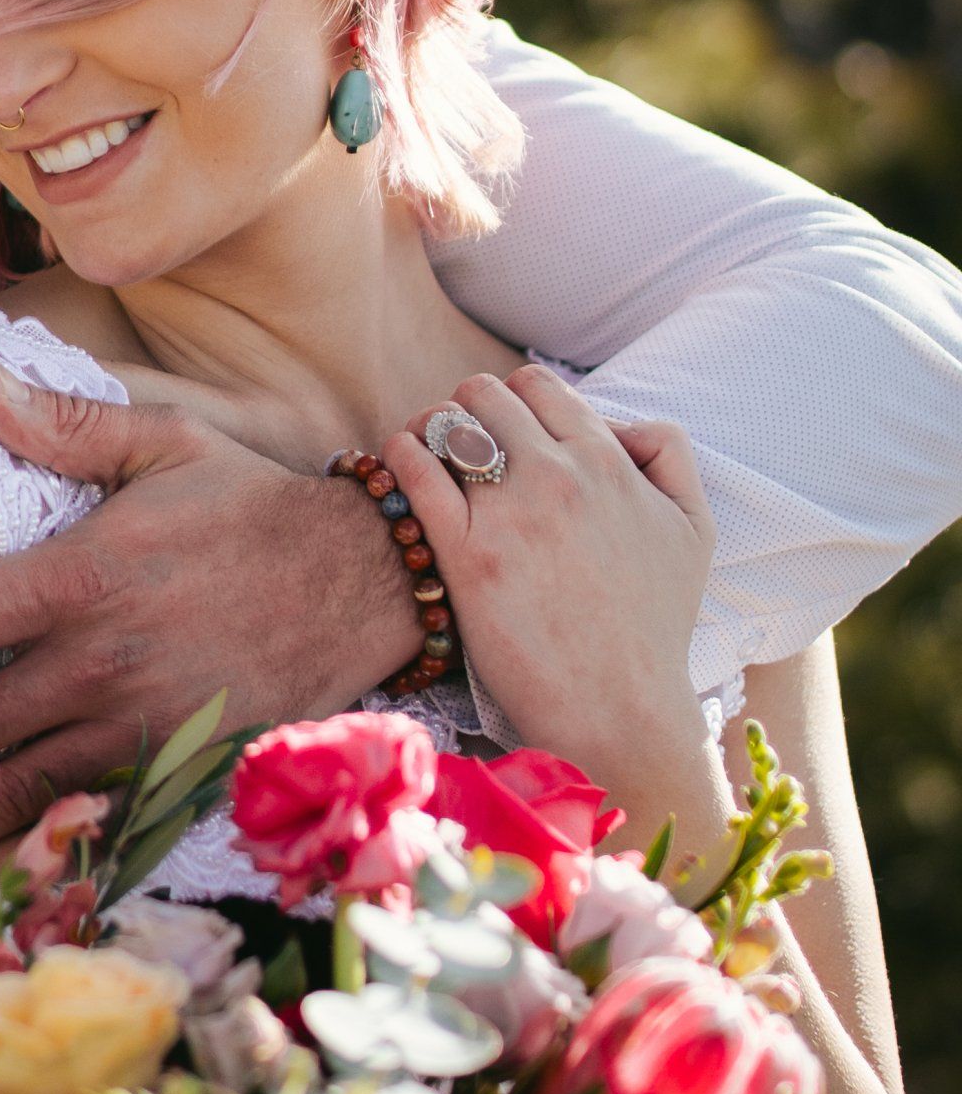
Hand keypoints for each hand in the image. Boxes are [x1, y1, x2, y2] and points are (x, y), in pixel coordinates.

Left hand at [0, 367, 418, 837]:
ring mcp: (136, 720)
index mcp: (84, 575)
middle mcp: (100, 658)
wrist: (364, 582)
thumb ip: (69, 423)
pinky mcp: (171, 761)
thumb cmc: (252, 505)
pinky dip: (23, 839)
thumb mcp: (168, 442)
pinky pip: (85, 809)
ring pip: (15, 780)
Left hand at [383, 368, 717, 805]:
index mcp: (608, 462)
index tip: (506, 429)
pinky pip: (413, 470)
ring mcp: (509, 513)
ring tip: (426, 453)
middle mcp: (558, 475)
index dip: (516, 399)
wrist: (620, 709)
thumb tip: (621, 424)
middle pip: (485, 393)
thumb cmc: (655, 626)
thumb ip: (668, 457)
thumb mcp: (694, 528)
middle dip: (468, 409)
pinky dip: (399, 456)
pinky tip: (399, 469)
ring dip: (429, 426)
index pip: (538, 384)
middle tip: (461, 443)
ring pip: (444, 420)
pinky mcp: (465, 554)